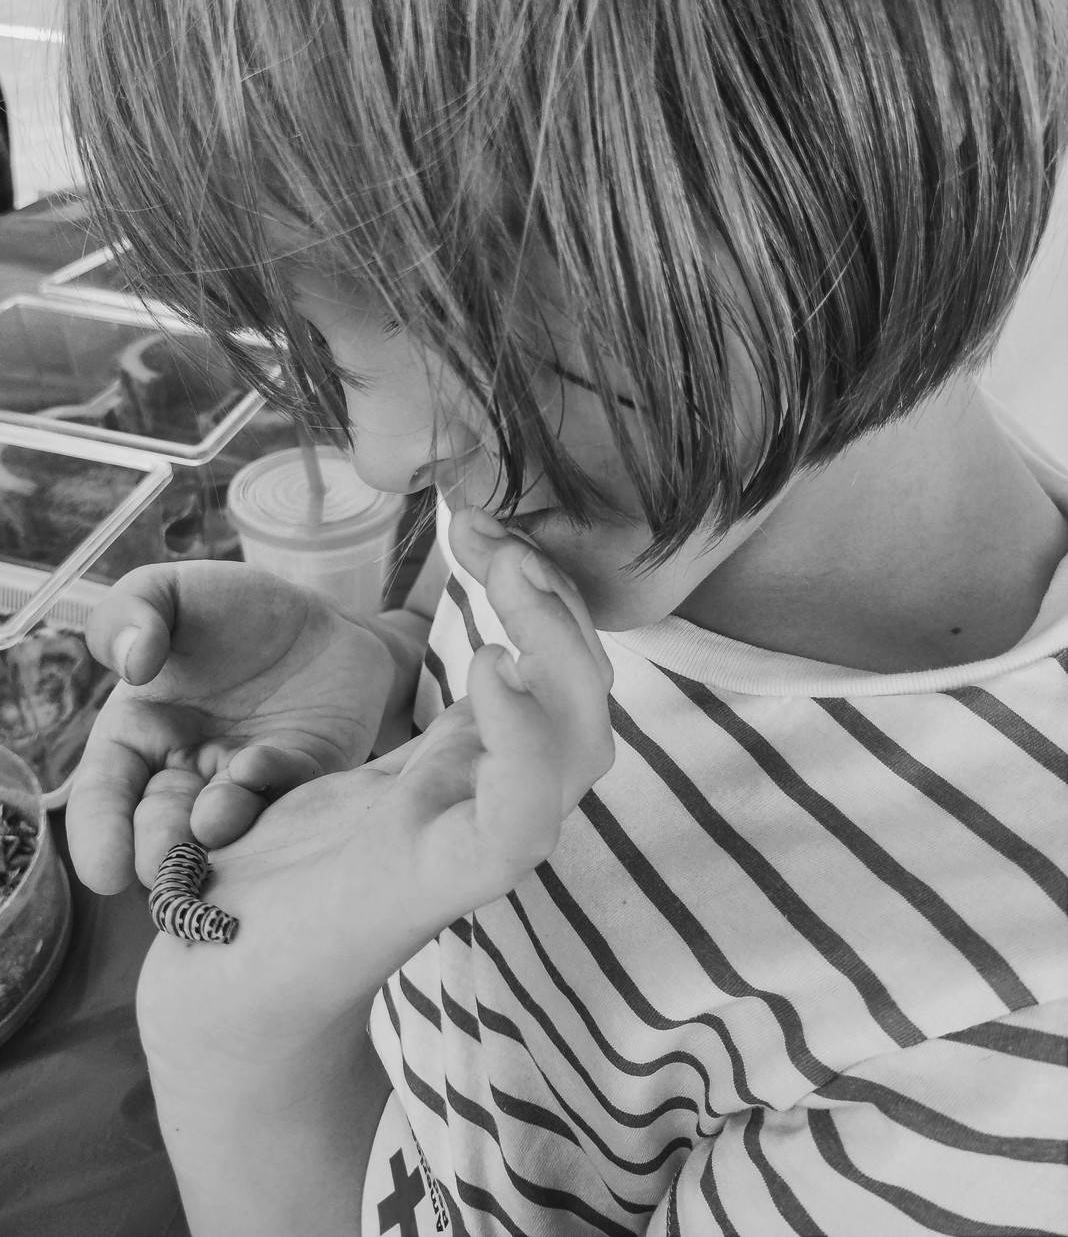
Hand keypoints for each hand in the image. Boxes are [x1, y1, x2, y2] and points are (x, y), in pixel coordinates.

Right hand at [67, 561, 402, 892]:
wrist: (320, 612)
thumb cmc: (230, 609)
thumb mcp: (169, 591)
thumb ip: (130, 611)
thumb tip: (132, 663)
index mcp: (137, 737)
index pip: (105, 796)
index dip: (100, 834)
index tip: (106, 869)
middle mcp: (188, 773)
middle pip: (160, 830)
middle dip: (158, 851)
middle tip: (160, 861)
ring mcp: (248, 782)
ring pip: (225, 825)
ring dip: (216, 830)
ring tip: (211, 821)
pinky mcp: (305, 774)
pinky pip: (288, 790)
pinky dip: (270, 785)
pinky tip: (256, 765)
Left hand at [135, 509, 614, 1070]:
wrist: (215, 969)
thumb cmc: (277, 866)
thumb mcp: (362, 768)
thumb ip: (425, 726)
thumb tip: (460, 656)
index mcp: (479, 775)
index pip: (560, 680)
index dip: (546, 600)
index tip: (487, 532)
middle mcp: (494, 804)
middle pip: (587, 703)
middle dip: (561, 606)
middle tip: (501, 538)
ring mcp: (476, 846)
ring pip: (579, 749)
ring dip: (561, 649)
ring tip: (512, 575)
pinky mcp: (441, 885)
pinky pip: (518, 818)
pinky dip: (526, 740)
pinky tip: (493, 672)